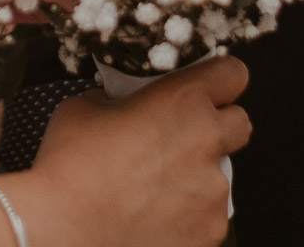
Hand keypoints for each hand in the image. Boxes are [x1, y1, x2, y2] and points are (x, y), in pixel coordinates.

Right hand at [16, 54, 250, 246]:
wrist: (63, 230)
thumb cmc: (69, 169)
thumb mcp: (86, 107)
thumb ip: (121, 98)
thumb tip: (126, 103)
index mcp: (182, 101)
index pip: (232, 73)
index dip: (218, 80)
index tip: (206, 88)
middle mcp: (206, 141)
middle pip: (240, 123)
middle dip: (216, 127)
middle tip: (179, 138)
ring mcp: (212, 191)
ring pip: (221, 173)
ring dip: (198, 174)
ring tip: (155, 187)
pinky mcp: (208, 231)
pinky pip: (209, 214)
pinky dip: (189, 213)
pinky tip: (154, 214)